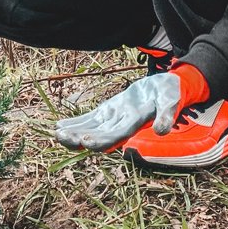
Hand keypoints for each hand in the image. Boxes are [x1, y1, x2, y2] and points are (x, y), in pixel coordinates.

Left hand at [54, 71, 183, 149]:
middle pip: (98, 136)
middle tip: (60, 137)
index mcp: (135, 124)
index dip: (100, 141)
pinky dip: (76, 122)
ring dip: (73, 133)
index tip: (84, 141)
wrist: (167, 87)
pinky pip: (90, 119)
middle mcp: (122, 125)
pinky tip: (60, 124)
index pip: (115, 136)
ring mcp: (114, 118)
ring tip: (56, 133)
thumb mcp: (171, 102)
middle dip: (79, 139)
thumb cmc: (170, 94)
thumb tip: (162, 130)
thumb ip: (167, 115)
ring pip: (90, 129)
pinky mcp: (109, 110)